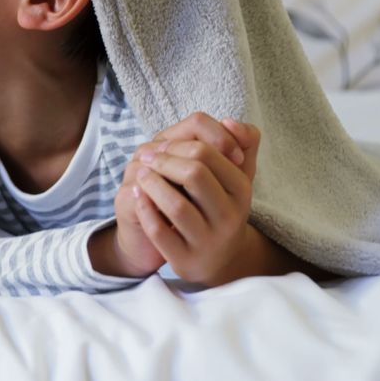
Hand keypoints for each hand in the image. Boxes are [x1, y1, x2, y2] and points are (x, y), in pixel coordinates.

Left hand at [133, 116, 260, 285]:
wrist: (217, 259)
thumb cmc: (221, 207)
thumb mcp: (236, 176)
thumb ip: (242, 144)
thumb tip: (230, 121)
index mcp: (241, 191)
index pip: (208, 153)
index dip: (178, 145)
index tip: (160, 145)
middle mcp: (229, 217)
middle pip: (193, 174)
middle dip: (163, 160)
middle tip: (145, 156)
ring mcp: (208, 241)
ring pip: (176, 205)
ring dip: (151, 184)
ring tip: (140, 174)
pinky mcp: (185, 259)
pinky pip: (159, 231)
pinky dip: (145, 210)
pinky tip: (137, 196)